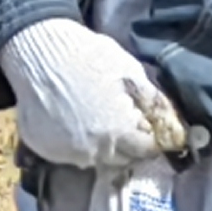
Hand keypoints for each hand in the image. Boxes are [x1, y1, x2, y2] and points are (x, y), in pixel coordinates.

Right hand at [0, 20, 188, 171]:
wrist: (39, 51)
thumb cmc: (88, 55)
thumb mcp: (130, 70)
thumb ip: (152, 101)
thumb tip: (173, 123)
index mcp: (117, 132)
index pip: (145, 151)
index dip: (150, 139)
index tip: (148, 128)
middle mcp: (91, 150)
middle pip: (120, 159)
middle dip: (126, 144)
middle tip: (120, 121)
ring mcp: (64, 152)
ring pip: (92, 159)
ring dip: (99, 145)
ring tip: (94, 119)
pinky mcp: (43, 149)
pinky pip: (66, 153)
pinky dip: (73, 142)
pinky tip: (72, 120)